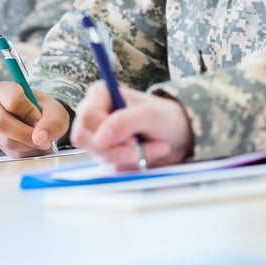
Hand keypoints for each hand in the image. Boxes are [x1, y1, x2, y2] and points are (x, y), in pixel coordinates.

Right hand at [0, 82, 68, 157]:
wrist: (42, 121)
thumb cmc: (47, 111)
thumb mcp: (56, 112)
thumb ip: (51, 123)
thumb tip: (38, 139)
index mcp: (4, 90)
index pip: (12, 100)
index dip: (28, 111)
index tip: (39, 117)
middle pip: (1, 123)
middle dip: (26, 134)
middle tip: (43, 138)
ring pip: (8, 141)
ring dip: (30, 144)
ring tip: (42, 138)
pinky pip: (12, 151)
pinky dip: (28, 151)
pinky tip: (35, 143)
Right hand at [71, 82, 193, 169]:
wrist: (180, 136)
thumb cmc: (166, 117)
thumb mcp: (150, 115)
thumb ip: (124, 121)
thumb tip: (100, 138)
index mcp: (100, 96)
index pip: (86, 117)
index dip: (104, 131)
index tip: (131, 137)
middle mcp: (95, 116)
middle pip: (85, 139)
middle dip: (116, 149)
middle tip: (139, 146)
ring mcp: (99, 138)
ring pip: (100, 156)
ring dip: (131, 157)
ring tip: (156, 147)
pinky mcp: (107, 156)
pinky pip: (111, 168)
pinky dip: (133, 166)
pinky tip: (149, 155)